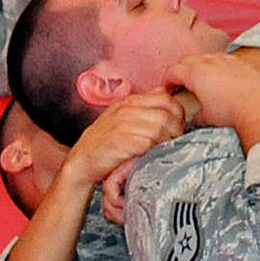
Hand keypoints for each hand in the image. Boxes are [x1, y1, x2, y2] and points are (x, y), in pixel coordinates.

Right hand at [62, 91, 186, 221]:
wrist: (81, 161)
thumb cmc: (106, 142)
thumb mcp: (122, 118)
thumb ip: (143, 109)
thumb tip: (168, 99)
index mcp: (129, 102)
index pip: (165, 98)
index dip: (177, 113)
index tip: (178, 126)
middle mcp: (126, 110)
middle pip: (167, 114)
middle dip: (176, 130)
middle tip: (174, 142)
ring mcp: (122, 125)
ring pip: (160, 128)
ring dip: (167, 141)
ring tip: (164, 150)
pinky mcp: (120, 142)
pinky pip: (148, 143)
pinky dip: (154, 150)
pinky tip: (152, 156)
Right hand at [166, 53, 259, 127]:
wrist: (257, 108)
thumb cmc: (229, 113)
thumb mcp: (203, 117)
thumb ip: (191, 114)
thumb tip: (189, 116)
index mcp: (194, 73)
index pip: (173, 71)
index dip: (167, 81)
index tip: (169, 90)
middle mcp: (208, 62)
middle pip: (187, 61)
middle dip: (181, 71)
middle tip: (181, 84)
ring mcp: (225, 60)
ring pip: (205, 57)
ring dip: (198, 66)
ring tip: (200, 80)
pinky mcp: (239, 62)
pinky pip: (221, 59)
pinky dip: (216, 65)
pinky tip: (219, 76)